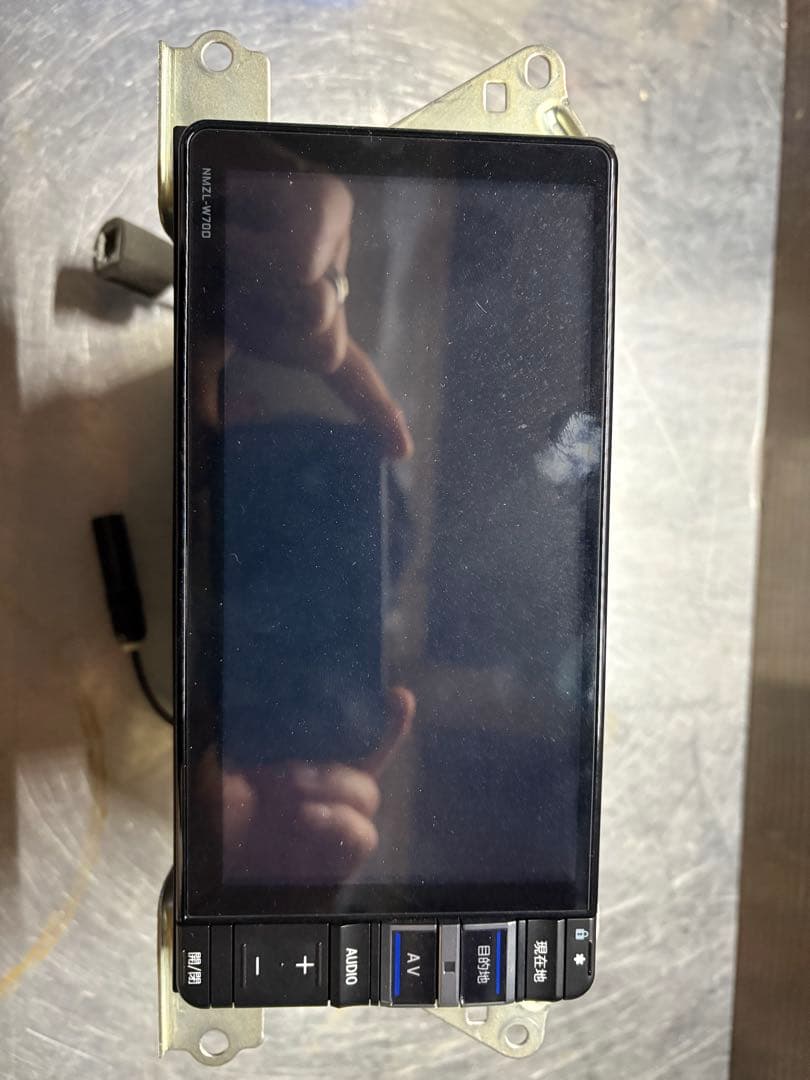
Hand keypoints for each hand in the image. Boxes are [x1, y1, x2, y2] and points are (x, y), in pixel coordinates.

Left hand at [215, 687, 414, 883]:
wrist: (214, 873)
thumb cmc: (216, 817)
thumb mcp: (220, 767)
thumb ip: (244, 738)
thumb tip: (257, 703)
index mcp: (310, 760)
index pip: (356, 735)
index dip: (385, 718)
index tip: (399, 696)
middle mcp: (331, 788)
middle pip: (368, 761)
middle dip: (333, 763)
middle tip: (289, 773)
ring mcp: (339, 822)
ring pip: (368, 794)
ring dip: (333, 787)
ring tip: (294, 795)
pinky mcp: (343, 859)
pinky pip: (364, 835)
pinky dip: (340, 822)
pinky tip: (309, 817)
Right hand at [226, 160, 412, 459]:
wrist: (182, 176)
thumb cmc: (198, 246)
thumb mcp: (205, 323)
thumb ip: (213, 376)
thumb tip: (217, 423)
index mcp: (308, 309)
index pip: (348, 373)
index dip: (375, 410)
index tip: (401, 450)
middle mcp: (330, 276)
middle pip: (322, 348)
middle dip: (265, 326)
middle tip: (231, 277)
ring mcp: (338, 238)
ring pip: (311, 306)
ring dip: (250, 282)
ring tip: (230, 241)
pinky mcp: (330, 199)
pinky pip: (298, 263)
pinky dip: (249, 248)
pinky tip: (238, 216)